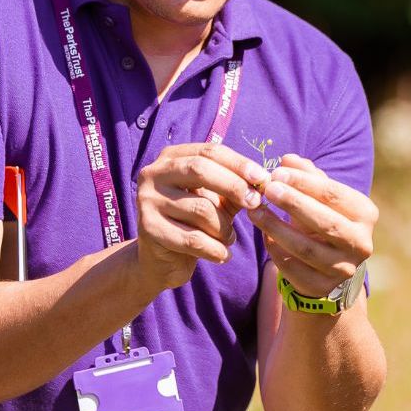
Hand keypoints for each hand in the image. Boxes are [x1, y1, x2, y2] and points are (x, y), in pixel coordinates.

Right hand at [133, 143, 272, 289]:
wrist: (162, 259)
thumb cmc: (194, 223)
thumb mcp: (216, 200)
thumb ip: (235, 188)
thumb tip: (264, 182)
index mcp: (171, 157)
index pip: (209, 151)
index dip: (239, 163)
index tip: (263, 178)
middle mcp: (154, 173)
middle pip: (200, 170)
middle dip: (234, 186)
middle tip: (255, 203)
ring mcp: (147, 200)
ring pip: (200, 209)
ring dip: (224, 228)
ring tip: (229, 239)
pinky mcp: (148, 228)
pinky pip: (193, 239)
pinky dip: (215, 249)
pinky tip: (223, 255)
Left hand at [249, 154, 377, 299]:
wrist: (327, 265)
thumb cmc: (321, 219)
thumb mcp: (319, 196)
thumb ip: (305, 176)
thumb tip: (287, 160)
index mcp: (365, 214)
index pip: (333, 194)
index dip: (304, 182)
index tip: (277, 172)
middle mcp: (361, 243)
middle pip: (324, 222)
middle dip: (292, 203)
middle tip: (266, 189)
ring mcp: (344, 269)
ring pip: (306, 248)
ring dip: (276, 228)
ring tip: (255, 211)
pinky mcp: (323, 288)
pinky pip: (294, 269)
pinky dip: (276, 251)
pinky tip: (264, 236)